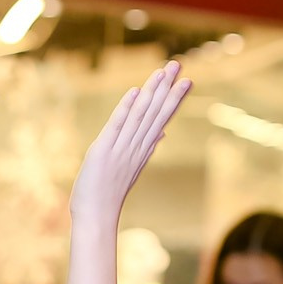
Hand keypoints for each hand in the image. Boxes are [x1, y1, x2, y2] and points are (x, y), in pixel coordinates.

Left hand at [70, 60, 188, 220]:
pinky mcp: (103, 151)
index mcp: (142, 150)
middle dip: (167, 89)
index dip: (173, 99)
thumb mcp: (131, 169)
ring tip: (163, 72)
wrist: (96, 217)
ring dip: (151, 93)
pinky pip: (116, 127)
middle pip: (155, 114)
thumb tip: (162, 134)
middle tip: (179, 65)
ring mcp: (121, 149)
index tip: (186, 80)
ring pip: (140, 116)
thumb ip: (147, 149)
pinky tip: (134, 92)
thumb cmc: (109, 194)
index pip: (161, 119)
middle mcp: (135, 148)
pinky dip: (125, 109)